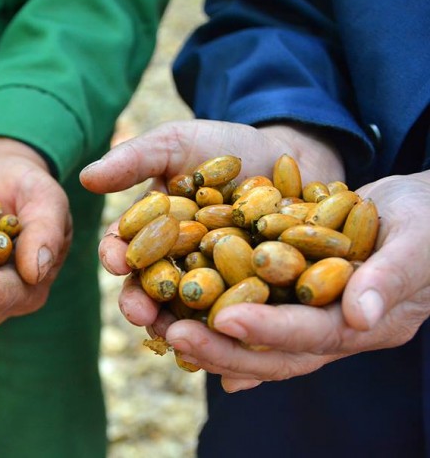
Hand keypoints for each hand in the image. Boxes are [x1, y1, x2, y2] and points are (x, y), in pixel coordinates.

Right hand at [79, 119, 355, 389]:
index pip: (126, 249)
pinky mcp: (256, 300)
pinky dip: (238, 334)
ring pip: (194, 314)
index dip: (117, 256)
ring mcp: (216, 287)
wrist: (291, 153)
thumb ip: (134, 160)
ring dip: (185, 329)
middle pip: (153, 291)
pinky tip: (235, 348)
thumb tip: (85, 177)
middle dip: (143, 304)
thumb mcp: (176, 143)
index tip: (117, 261)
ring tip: (184, 339)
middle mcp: (178, 268)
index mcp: (152, 237)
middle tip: (140, 315)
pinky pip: (245, 321)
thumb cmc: (224, 145)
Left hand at [171, 170, 429, 391]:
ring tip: (162, 329)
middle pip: (274, 352)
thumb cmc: (428, 219)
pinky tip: (180, 322)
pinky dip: (218, 322)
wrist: (419, 212)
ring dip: (209, 340)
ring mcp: (313, 318)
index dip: (269, 330)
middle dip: (223, 348)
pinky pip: (251, 315)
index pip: (313, 335)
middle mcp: (336, 332)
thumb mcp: (418, 238)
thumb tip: (359, 316)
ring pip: (255, 342)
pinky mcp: (294, 299)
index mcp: (371, 324)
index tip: (222, 321)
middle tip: (173, 335)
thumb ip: (392, 275)